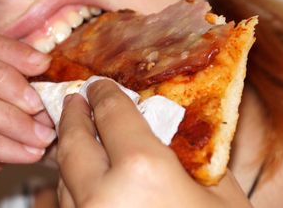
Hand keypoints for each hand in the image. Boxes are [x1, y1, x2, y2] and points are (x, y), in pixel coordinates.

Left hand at [56, 80, 251, 207]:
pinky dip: (70, 188)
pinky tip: (82, 181)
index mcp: (142, 171)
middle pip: (74, 141)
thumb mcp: (220, 195)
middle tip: (75, 100)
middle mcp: (101, 196)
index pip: (112, 113)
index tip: (100, 86)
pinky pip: (65, 207)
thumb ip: (189, 156)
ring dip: (69, 152)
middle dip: (73, 114)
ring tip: (77, 137)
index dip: (105, 94)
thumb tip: (165, 130)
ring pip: (62, 176)